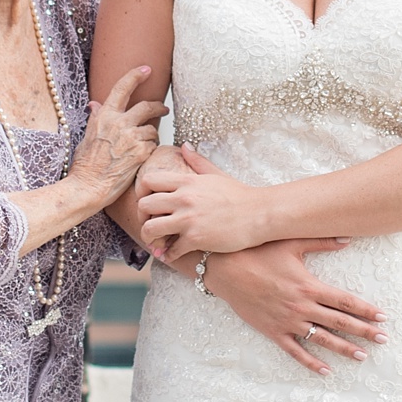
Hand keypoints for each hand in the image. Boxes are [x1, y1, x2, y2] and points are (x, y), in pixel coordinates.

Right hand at [71, 68, 166, 208]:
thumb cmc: (85, 165)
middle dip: (159, 107)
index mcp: (104, 116)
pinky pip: (153, 146)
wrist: (88, 187)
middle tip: (163, 109)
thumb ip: (96, 118)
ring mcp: (131, 137)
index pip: (122, 88)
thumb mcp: (87, 136)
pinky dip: (150, 151)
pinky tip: (141, 159)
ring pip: (152, 130)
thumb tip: (95, 104)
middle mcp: (119, 122)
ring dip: (152, 136)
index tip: (146, 70)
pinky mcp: (141, 152)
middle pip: (147, 107)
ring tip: (144, 147)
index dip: (135, 76)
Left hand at [138, 143, 270, 255]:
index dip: (141, 193)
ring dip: (150, 238)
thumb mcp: (216, 174)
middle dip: (142, 217)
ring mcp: (188, 219)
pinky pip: (171, 250)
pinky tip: (171, 254)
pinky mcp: (196, 239)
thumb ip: (197, 161)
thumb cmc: (240, 195)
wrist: (260, 214)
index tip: (147, 202)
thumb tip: (184, 146)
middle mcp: (184, 199)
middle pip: (144, 205)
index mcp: (186, 181)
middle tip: (149, 224)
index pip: (148, 181)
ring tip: (156, 242)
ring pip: (150, 229)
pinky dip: (168, 255)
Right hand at [200, 239, 387, 375]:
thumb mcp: (291, 243)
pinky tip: (326, 371)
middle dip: (364, 331)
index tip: (383, 318)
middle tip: (383, 339)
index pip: (345, 301)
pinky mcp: (273, 332)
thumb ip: (322, 241)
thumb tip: (349, 238)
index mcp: (309, 286)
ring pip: (322, 339)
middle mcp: (302, 307)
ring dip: (344, 349)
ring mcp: (288, 322)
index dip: (366, 310)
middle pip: (340, 322)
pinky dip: (311, 362)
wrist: (226, 270)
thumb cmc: (258, 252)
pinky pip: (296, 351)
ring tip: (363, 356)